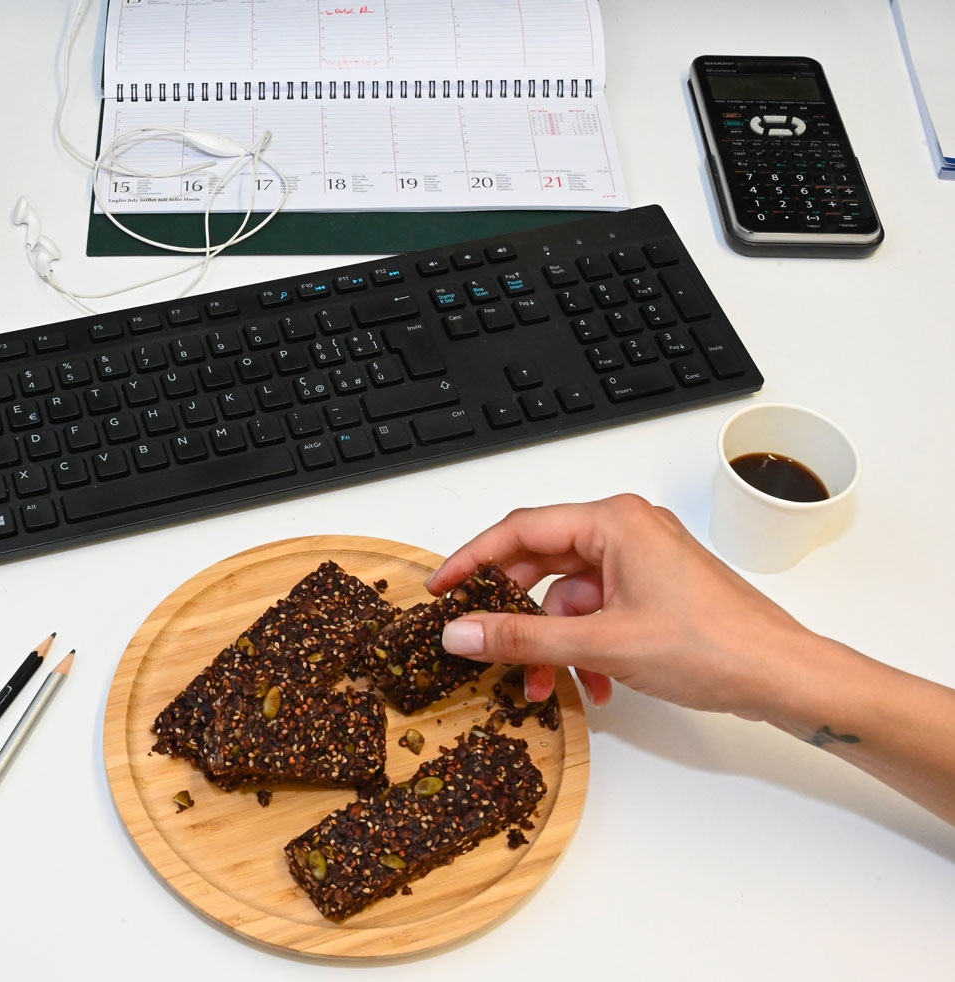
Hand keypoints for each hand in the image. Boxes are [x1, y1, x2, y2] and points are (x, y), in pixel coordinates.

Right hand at [424, 494, 819, 719]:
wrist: (784, 676)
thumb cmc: (714, 646)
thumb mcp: (601, 644)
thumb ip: (522, 638)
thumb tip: (460, 633)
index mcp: (615, 522)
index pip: (520, 530)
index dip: (472, 561)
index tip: (440, 589)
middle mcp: (627, 530)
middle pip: (542, 563)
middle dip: (515, 616)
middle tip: (481, 643)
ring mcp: (643, 560)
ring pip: (569, 595)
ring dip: (553, 642)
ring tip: (545, 686)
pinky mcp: (655, 589)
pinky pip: (598, 611)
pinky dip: (584, 646)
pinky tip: (591, 685)